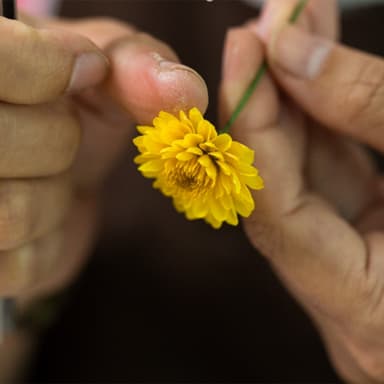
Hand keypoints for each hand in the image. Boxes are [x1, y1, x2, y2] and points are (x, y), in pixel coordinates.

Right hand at [0, 15, 207, 301]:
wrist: (52, 169)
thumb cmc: (76, 111)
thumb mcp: (109, 71)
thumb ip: (140, 65)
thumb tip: (183, 89)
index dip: (47, 67)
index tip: (89, 71)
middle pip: (5, 141)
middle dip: (58, 141)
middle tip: (62, 136)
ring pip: (12, 213)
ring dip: (51, 198)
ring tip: (48, 181)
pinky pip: (19, 265)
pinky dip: (44, 245)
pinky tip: (37, 220)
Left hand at [220, 0, 383, 381]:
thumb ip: (368, 106)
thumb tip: (291, 54)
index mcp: (369, 312)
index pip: (275, 211)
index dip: (253, 126)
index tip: (244, 49)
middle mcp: (340, 301)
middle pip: (277, 190)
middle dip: (270, 101)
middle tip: (266, 28)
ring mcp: (347, 273)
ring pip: (297, 178)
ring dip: (293, 100)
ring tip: (291, 30)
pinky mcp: (359, 242)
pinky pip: (324, 178)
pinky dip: (318, 121)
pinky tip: (313, 68)